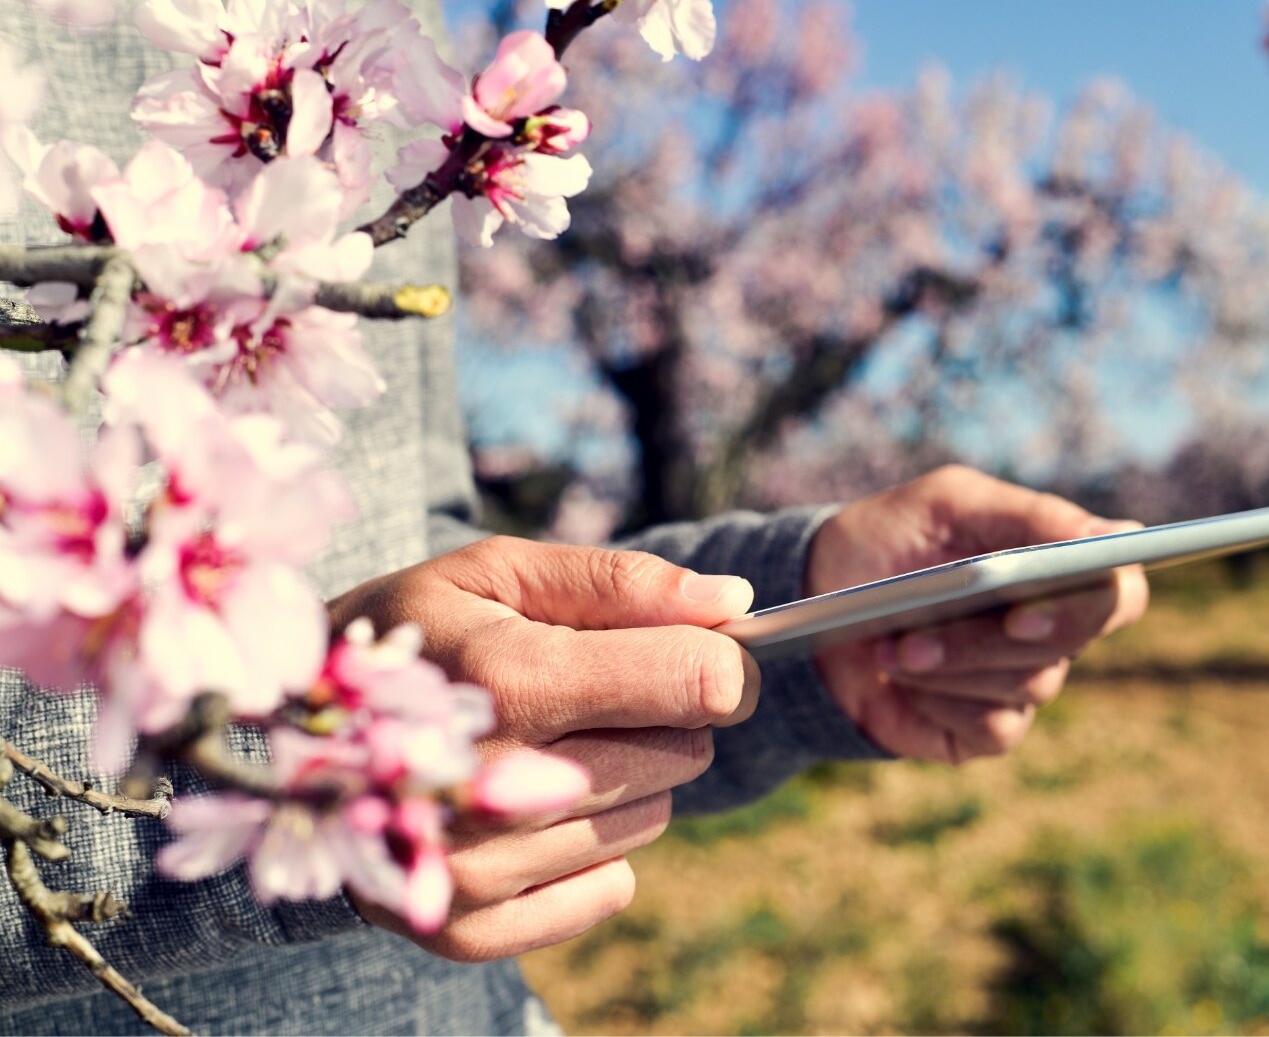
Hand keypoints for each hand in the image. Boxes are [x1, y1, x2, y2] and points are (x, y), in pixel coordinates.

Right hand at [325, 537, 759, 961]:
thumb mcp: (502, 572)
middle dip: (661, 714)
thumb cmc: (420, 631)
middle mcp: (490, 784)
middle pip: (685, 753)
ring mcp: (473, 869)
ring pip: (652, 819)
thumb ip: (622, 583)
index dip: (721, 659)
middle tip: (587, 693)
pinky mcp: (467, 929)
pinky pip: (612, 888)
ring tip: (545, 744)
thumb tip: (734, 602)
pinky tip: (528, 807)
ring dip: (626, 778)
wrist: (301, 727)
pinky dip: (592, 849)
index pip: (699, 680)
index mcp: (505, 678)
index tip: (696, 648)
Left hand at [809, 466, 1147, 763]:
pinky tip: (898, 677)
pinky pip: (995, 728)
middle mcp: (1056, 629)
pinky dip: (941, 700)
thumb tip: (1108, 537)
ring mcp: (1025, 680)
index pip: (1122, 590)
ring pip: (1029, 683)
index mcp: (1060, 566)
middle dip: (995, 635)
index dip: (1099, 598)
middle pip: (1073, 640)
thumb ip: (1029, 514)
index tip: (1030, 605)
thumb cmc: (895, 538)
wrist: (822, 598)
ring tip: (891, 647)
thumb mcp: (949, 503)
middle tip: (929, 632)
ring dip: (954, 662)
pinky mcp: (988, 729)